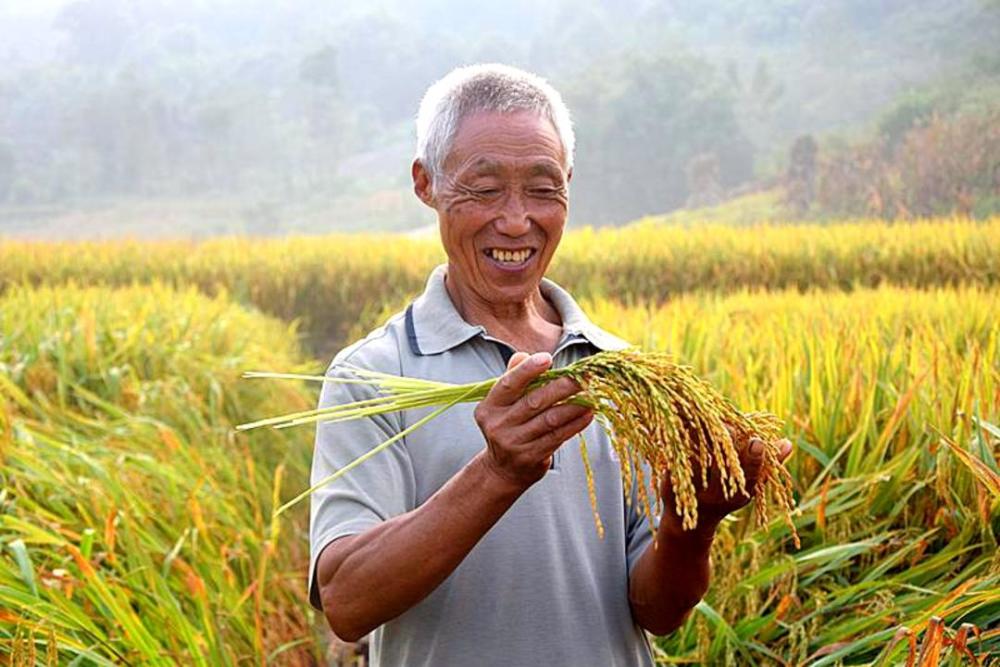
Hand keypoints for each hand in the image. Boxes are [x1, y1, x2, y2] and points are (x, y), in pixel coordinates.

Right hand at [474, 351, 592, 489]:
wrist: (503, 470)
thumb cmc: (508, 427)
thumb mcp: (502, 404)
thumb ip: (512, 377)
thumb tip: (524, 356)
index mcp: (490, 406)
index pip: (508, 384)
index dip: (527, 370)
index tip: (547, 358)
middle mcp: (499, 425)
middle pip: (534, 401)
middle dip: (561, 386)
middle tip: (583, 375)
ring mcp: (514, 443)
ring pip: (549, 420)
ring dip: (574, 406)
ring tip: (591, 394)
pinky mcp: (531, 457)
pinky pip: (557, 437)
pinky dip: (575, 424)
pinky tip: (587, 413)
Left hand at [659, 425, 793, 535]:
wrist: (686, 522)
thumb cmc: (723, 497)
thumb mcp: (746, 486)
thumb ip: (765, 464)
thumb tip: (787, 443)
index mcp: (738, 495)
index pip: (750, 476)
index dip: (754, 459)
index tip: (758, 441)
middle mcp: (716, 494)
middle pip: (722, 465)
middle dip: (727, 442)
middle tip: (729, 424)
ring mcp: (692, 489)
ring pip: (698, 459)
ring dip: (702, 437)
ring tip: (706, 416)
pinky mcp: (671, 481)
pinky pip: (677, 457)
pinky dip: (681, 439)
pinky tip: (685, 421)